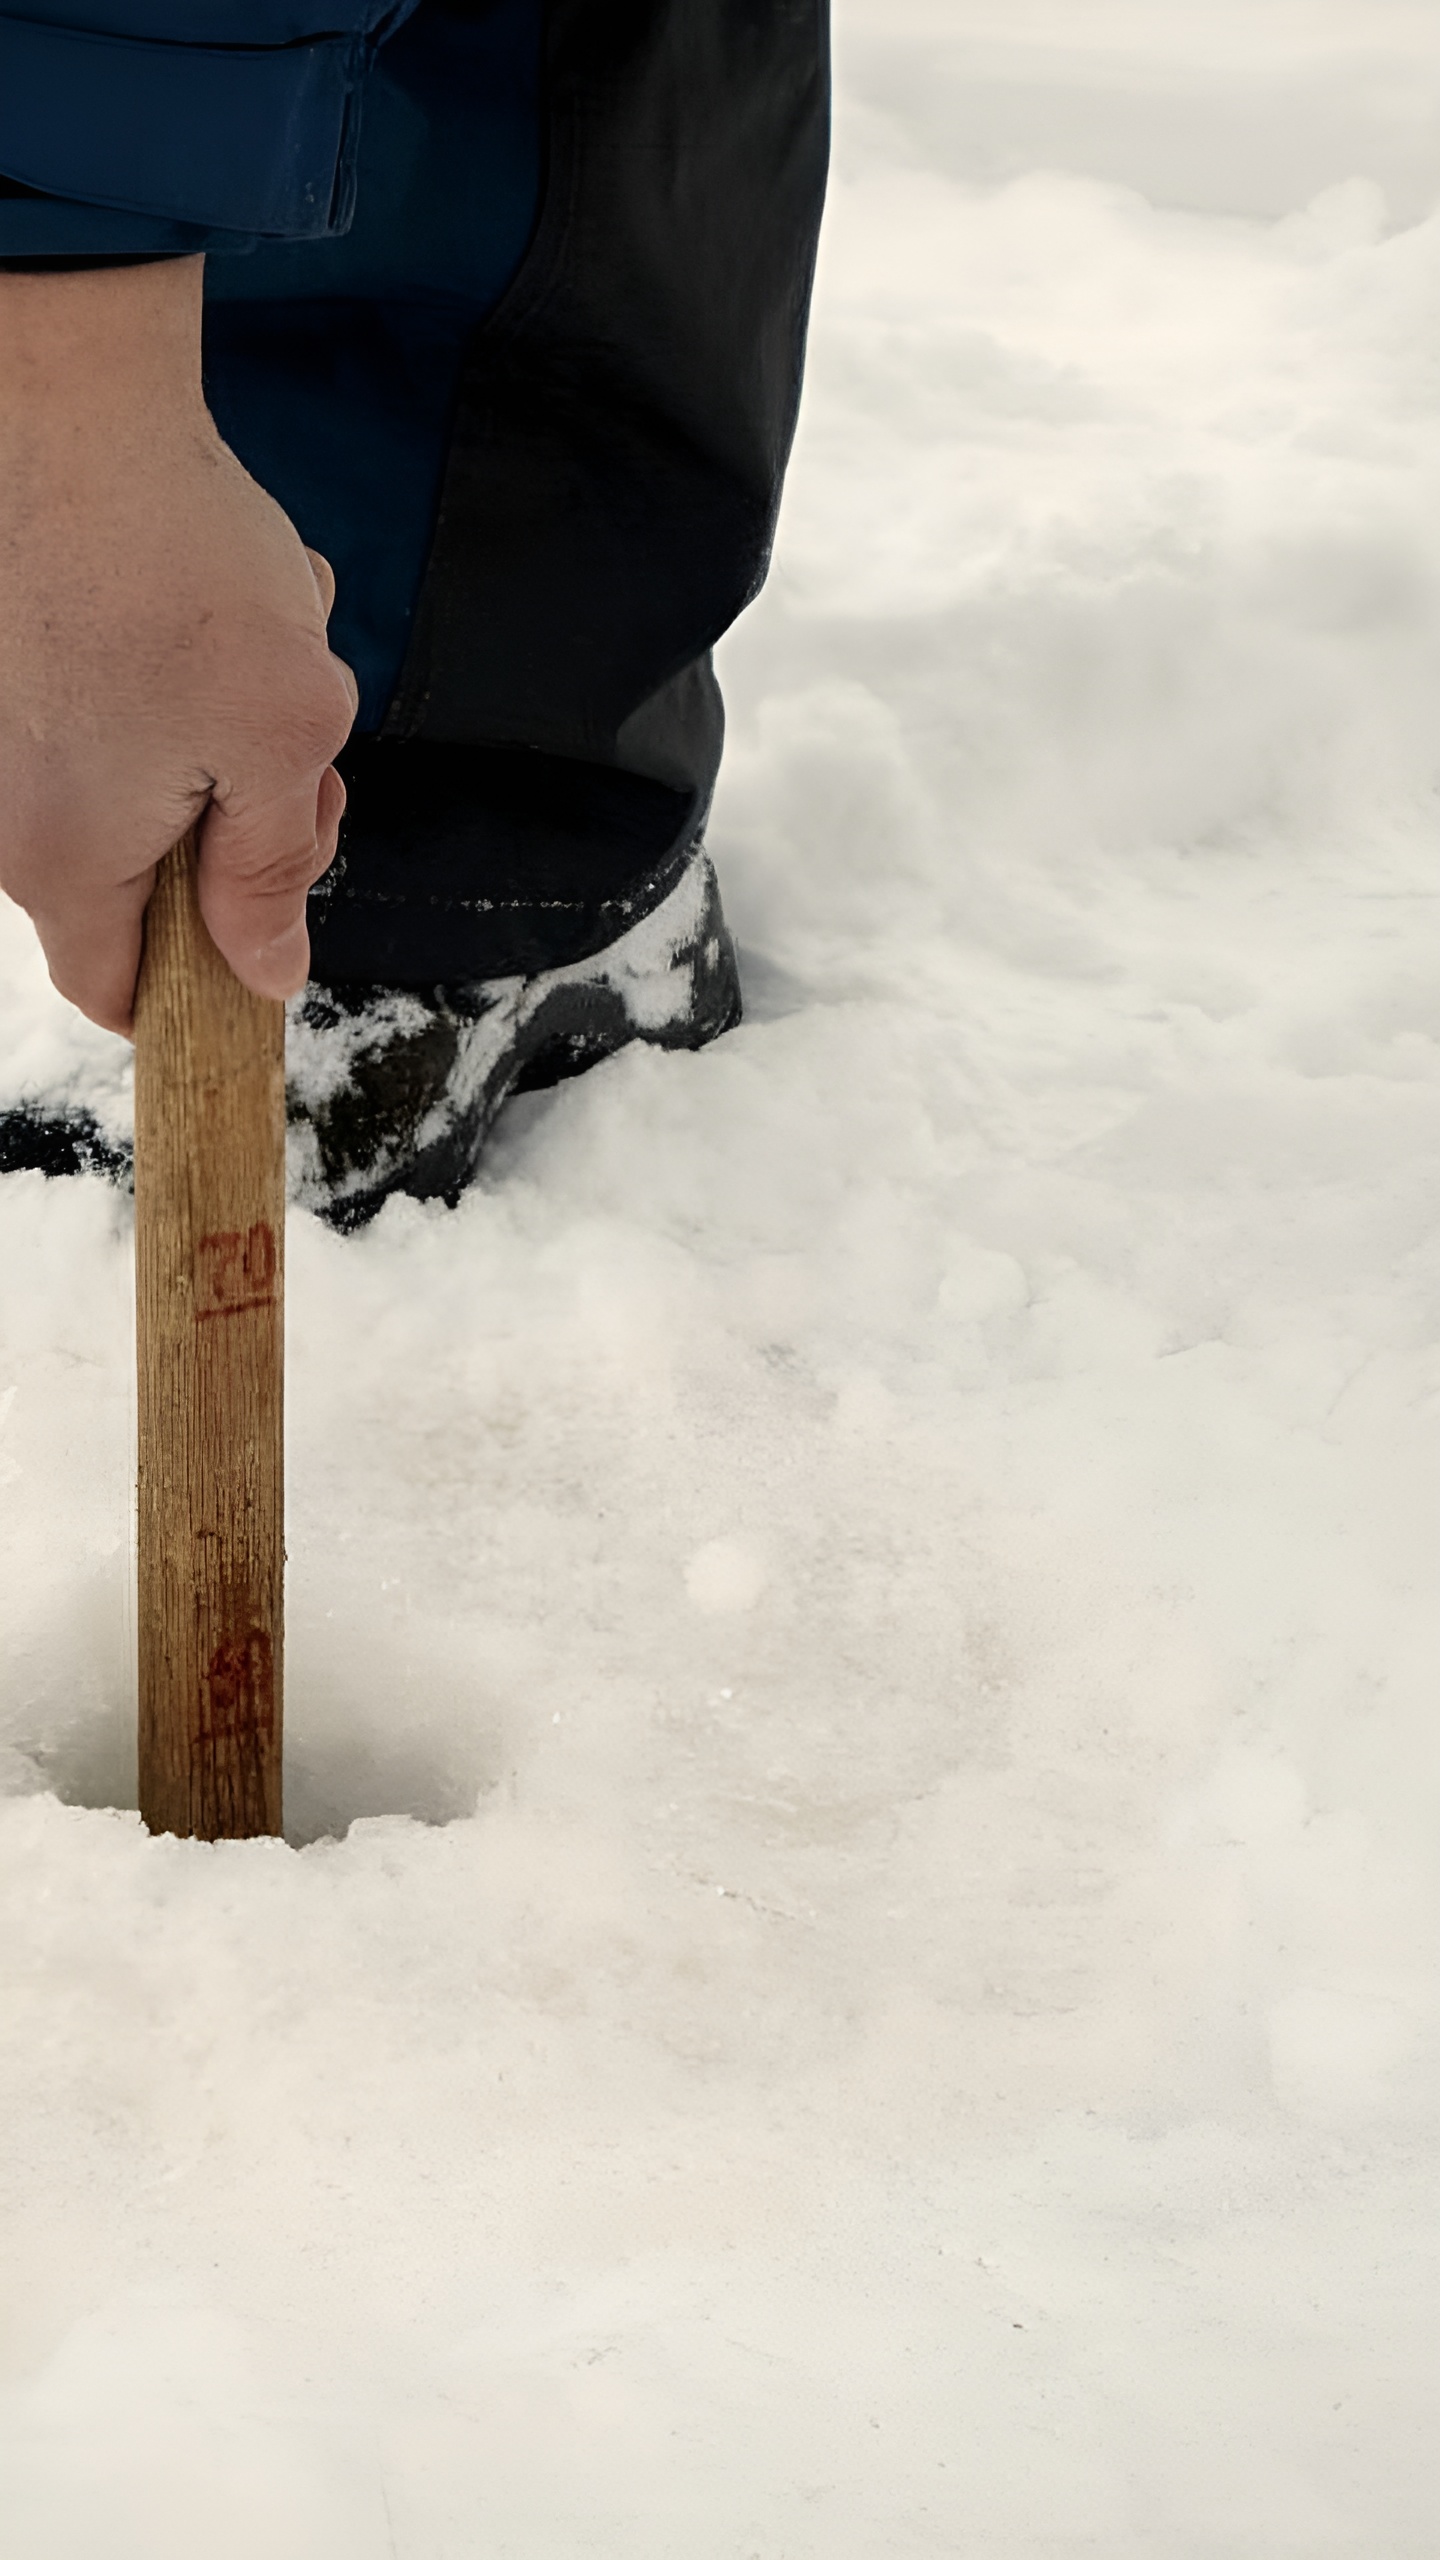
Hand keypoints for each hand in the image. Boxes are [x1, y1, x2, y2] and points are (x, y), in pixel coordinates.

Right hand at [0, 258, 356, 1033]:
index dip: (196, 988)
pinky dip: (179, 668)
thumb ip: (272, 870)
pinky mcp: (14, 662)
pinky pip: (113, 701)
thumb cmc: (174, 565)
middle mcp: (8, 807)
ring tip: (263, 637)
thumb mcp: (278, 741)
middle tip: (302, 754)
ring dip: (226, 731)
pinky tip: (216, 595)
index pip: (115, 987)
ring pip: (145, 777)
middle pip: (145, 878)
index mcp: (68, 856)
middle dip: (242, 826)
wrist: (68, 393)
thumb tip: (266, 971)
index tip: (261, 933)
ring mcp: (4, 729)